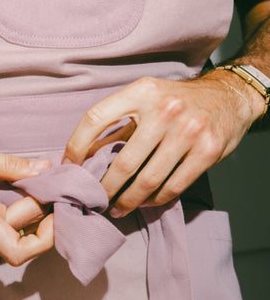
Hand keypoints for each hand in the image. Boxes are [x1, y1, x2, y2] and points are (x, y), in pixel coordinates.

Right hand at [0, 140, 53, 265]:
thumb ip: (8, 164)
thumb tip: (44, 167)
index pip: (21, 251)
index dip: (47, 236)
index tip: (57, 208)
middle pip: (24, 236)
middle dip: (44, 210)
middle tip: (54, 180)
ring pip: (12, 233)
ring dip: (29, 211)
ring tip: (38, 180)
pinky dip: (14, 212)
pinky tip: (18, 187)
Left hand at [62, 72, 264, 216]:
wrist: (229, 97)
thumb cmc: (178, 102)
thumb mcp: (145, 101)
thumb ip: (116, 126)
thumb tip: (82, 155)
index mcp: (141, 91)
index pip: (95, 118)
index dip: (76, 146)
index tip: (70, 166)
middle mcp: (165, 109)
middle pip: (123, 161)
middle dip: (105, 187)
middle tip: (96, 200)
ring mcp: (188, 130)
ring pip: (148, 179)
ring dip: (129, 200)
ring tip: (119, 207)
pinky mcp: (208, 150)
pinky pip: (173, 185)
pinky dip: (155, 199)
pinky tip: (146, 202)